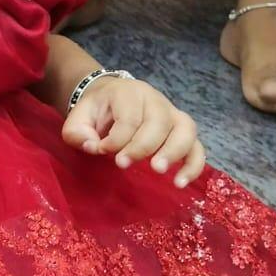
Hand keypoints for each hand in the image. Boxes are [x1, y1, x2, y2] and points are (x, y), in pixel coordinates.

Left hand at [61, 75, 205, 187]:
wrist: (111, 98)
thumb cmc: (96, 112)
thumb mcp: (78, 118)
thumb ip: (78, 133)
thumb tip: (93, 148)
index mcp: (128, 92)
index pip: (129, 116)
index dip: (116, 138)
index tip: (101, 150)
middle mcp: (155, 99)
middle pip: (159, 121)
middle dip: (142, 146)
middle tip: (122, 163)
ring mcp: (173, 114)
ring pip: (185, 129)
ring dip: (174, 152)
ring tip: (158, 171)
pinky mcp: (182, 131)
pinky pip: (197, 147)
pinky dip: (193, 165)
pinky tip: (180, 183)